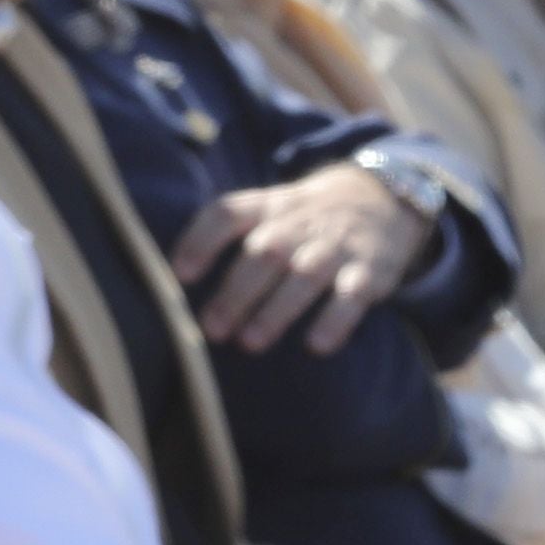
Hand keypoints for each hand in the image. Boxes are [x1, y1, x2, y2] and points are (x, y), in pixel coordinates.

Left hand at [168, 161, 428, 353]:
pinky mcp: (370, 271)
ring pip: (303, 276)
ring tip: (248, 343)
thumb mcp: (266, 208)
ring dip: (275, 311)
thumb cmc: (301, 217)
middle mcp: (297, 224)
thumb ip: (223, 230)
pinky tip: (315, 346)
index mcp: (266, 207)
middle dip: (235, 293)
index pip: (226, 213)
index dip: (200, 241)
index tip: (179, 275)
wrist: (380, 198)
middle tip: (211, 330)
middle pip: (262, 253)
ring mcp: (335, 247)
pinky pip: (353, 295)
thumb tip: (164, 277)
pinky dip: (335, 321)